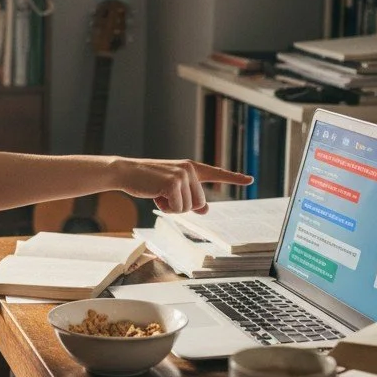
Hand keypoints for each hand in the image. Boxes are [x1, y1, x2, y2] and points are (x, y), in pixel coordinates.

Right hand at [108, 158, 251, 213]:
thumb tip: (205, 209)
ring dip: (173, 207)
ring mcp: (182, 175)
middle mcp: (190, 169)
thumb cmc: (147, 180)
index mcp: (191, 167)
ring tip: (158, 193)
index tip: (250, 179)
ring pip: (189, 207)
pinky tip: (155, 195)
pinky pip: (178, 208)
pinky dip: (166, 207)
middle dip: (182, 205)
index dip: (234, 178)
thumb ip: (190, 196)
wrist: (126, 172)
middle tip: (163, 195)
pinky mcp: (173, 183)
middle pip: (199, 202)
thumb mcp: (170, 188)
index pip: (216, 173)